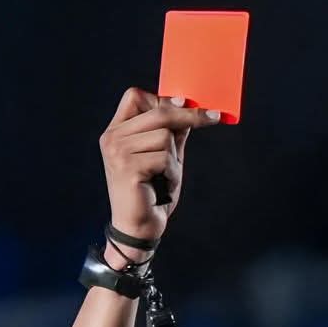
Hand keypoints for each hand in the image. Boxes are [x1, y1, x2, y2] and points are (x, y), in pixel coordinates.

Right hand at [99, 88, 220, 251]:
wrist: (138, 229)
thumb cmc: (151, 195)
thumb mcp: (165, 158)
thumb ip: (173, 134)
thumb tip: (189, 108)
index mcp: (116, 131)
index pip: (135, 96)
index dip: (163, 98)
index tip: (189, 103)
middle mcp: (113, 138)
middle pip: (157, 112)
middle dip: (189, 116)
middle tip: (214, 117)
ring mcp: (118, 151)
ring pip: (164, 136)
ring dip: (174, 159)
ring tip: (165, 178)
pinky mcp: (128, 167)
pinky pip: (165, 158)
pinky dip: (172, 173)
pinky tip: (163, 187)